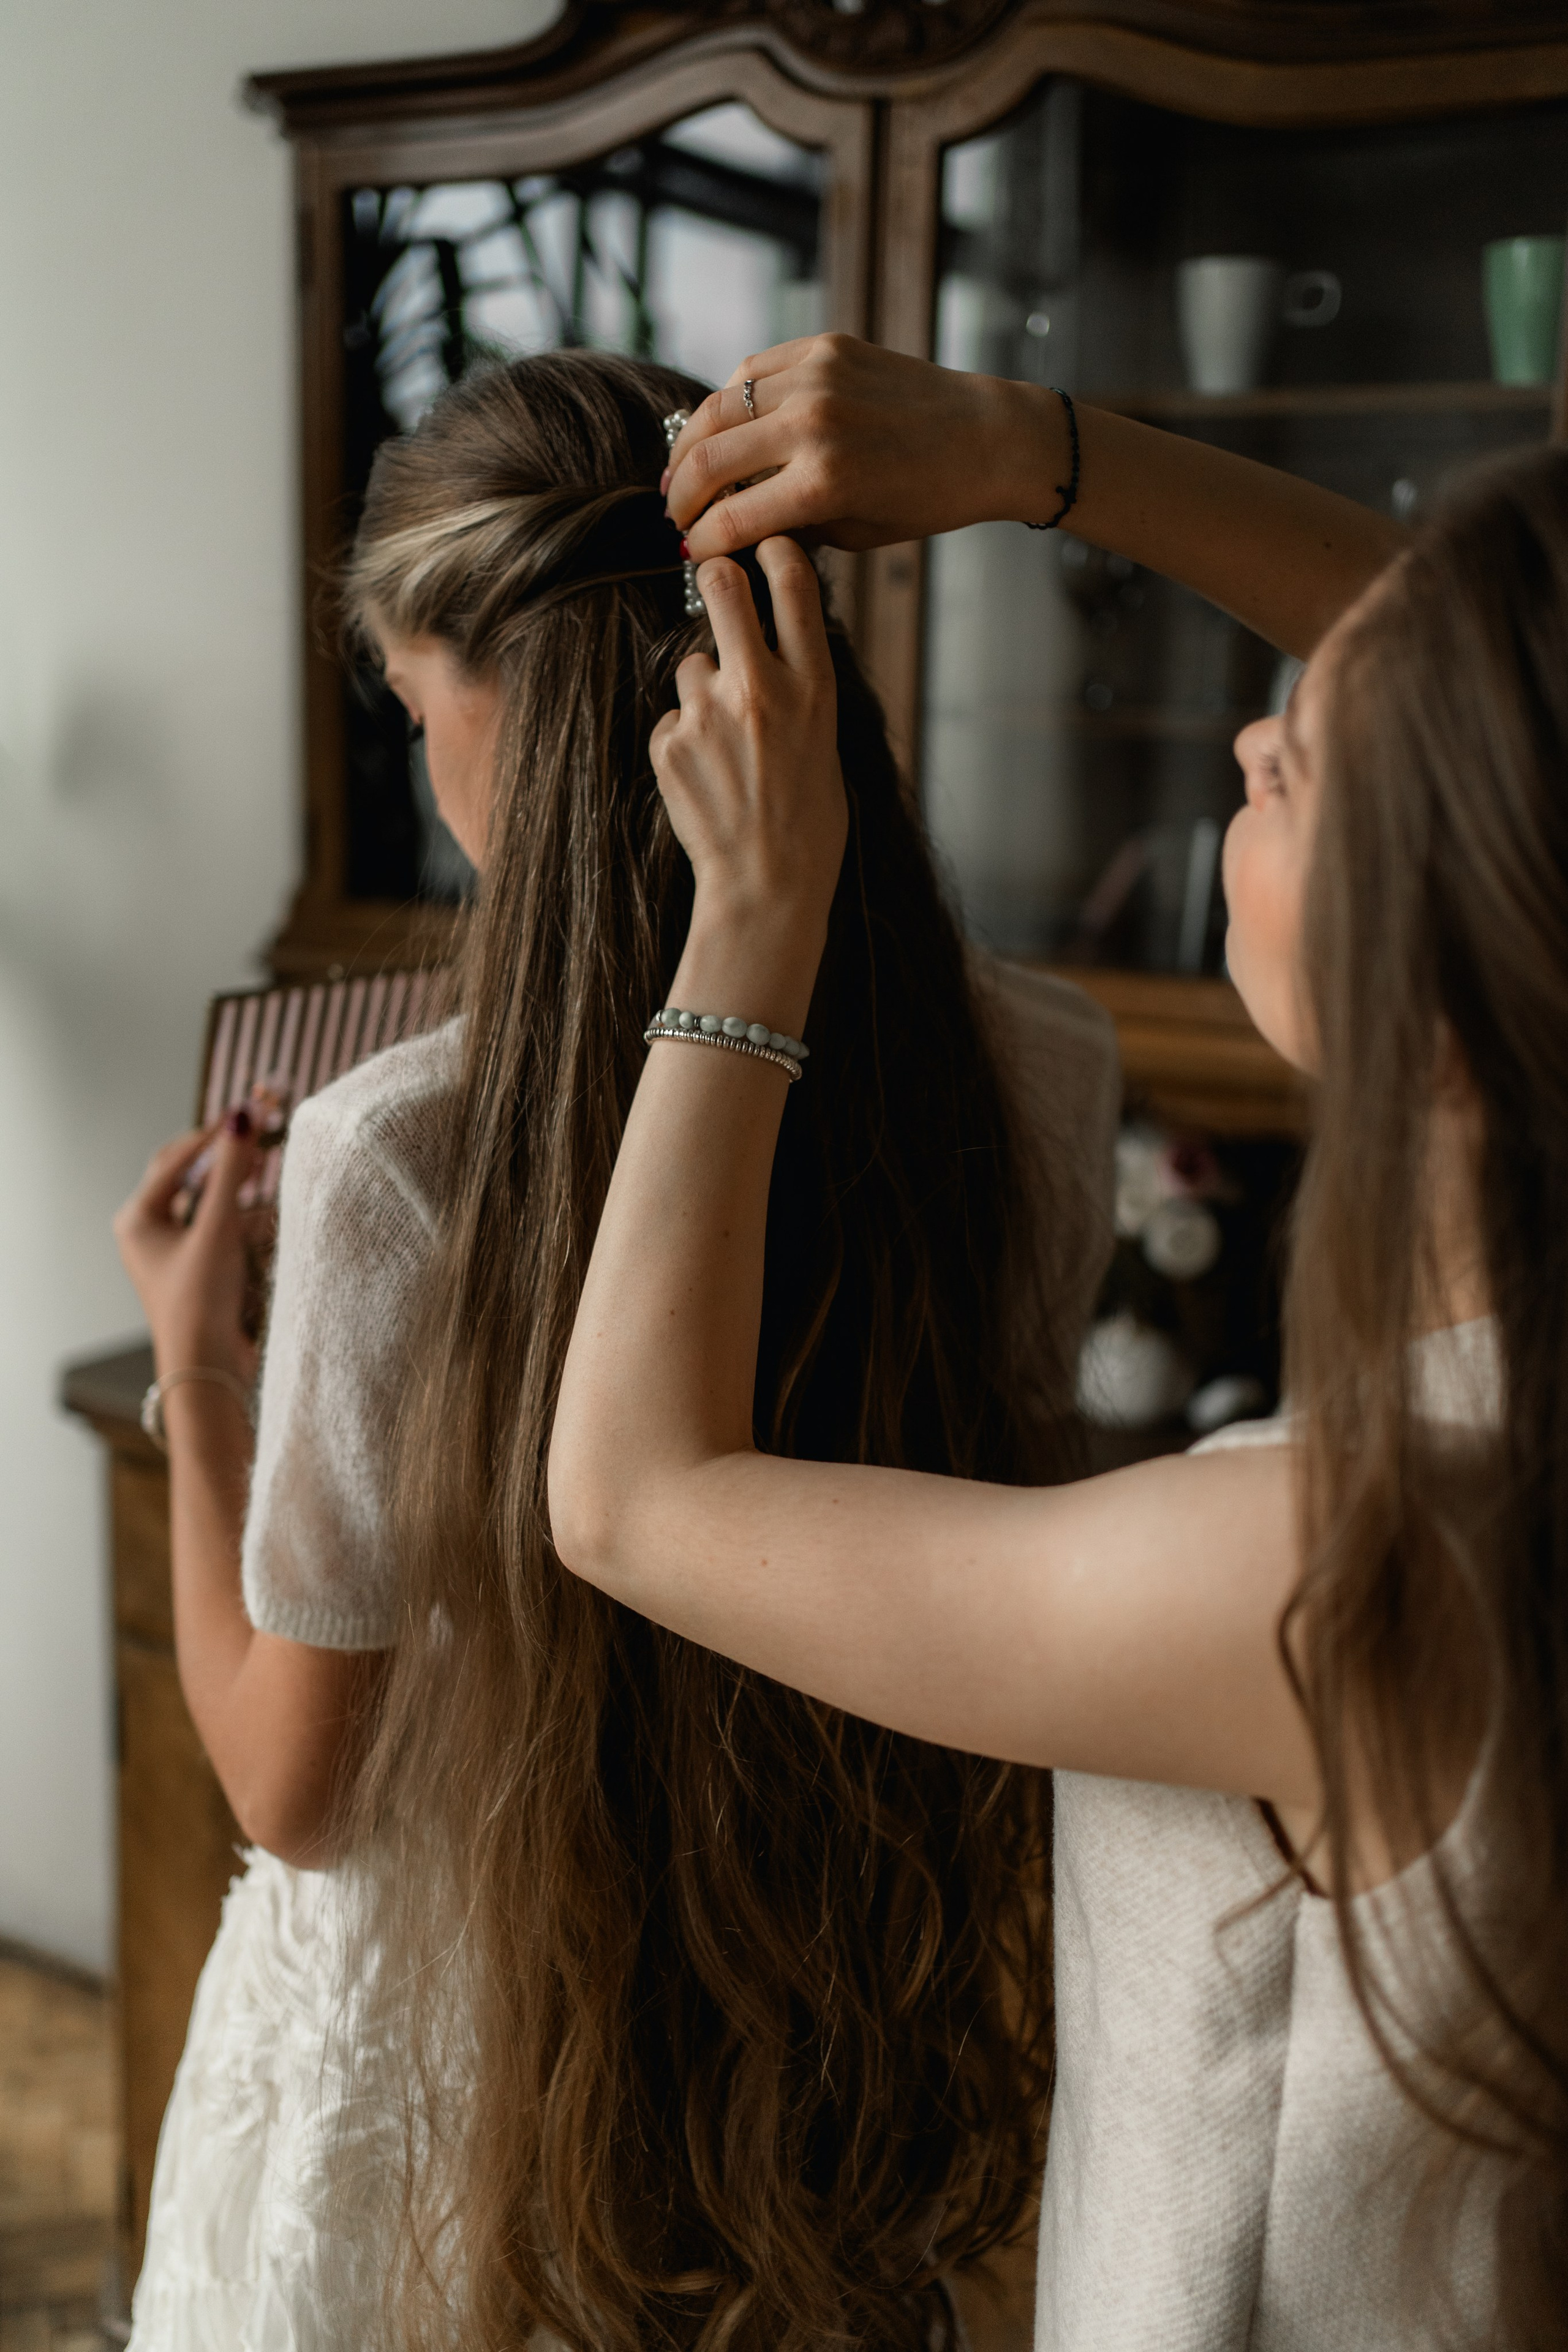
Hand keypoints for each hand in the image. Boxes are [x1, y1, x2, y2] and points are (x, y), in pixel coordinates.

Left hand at [114, 1112, 261, 1379]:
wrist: (207, 1368)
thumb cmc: (199, 1302)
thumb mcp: (218, 1229)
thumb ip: (231, 1171)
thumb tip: (243, 1116)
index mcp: (137, 1219)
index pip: (176, 1159)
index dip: (215, 1135)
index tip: (253, 1114)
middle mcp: (149, 1233)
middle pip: (189, 1177)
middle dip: (225, 1159)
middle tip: (261, 1139)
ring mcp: (173, 1252)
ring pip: (207, 1203)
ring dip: (237, 1189)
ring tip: (268, 1171)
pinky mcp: (197, 1270)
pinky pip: (219, 1229)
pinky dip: (242, 1218)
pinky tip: (267, 1214)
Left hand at [650, 539, 846, 1024]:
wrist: (767, 887)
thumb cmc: (810, 823)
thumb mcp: (828, 744)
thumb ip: (803, 688)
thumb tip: (782, 646)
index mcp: (813, 685)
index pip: (794, 583)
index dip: (776, 552)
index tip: (766, 545)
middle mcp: (760, 687)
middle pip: (721, 585)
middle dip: (715, 579)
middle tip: (715, 588)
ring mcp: (708, 712)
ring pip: (689, 663)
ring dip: (699, 689)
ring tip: (723, 745)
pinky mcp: (670, 741)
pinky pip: (671, 718)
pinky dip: (682, 740)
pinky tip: (705, 777)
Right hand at [664, 334, 1062, 558]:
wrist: (988, 437)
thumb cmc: (929, 498)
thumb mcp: (856, 532)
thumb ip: (790, 526)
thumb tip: (732, 523)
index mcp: (824, 482)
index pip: (730, 518)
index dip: (700, 542)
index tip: (689, 553)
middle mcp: (813, 422)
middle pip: (708, 458)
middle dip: (680, 495)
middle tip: (673, 515)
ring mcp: (817, 376)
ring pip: (718, 407)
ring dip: (689, 444)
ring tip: (682, 472)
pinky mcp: (825, 347)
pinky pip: (752, 371)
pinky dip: (728, 401)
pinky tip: (722, 427)